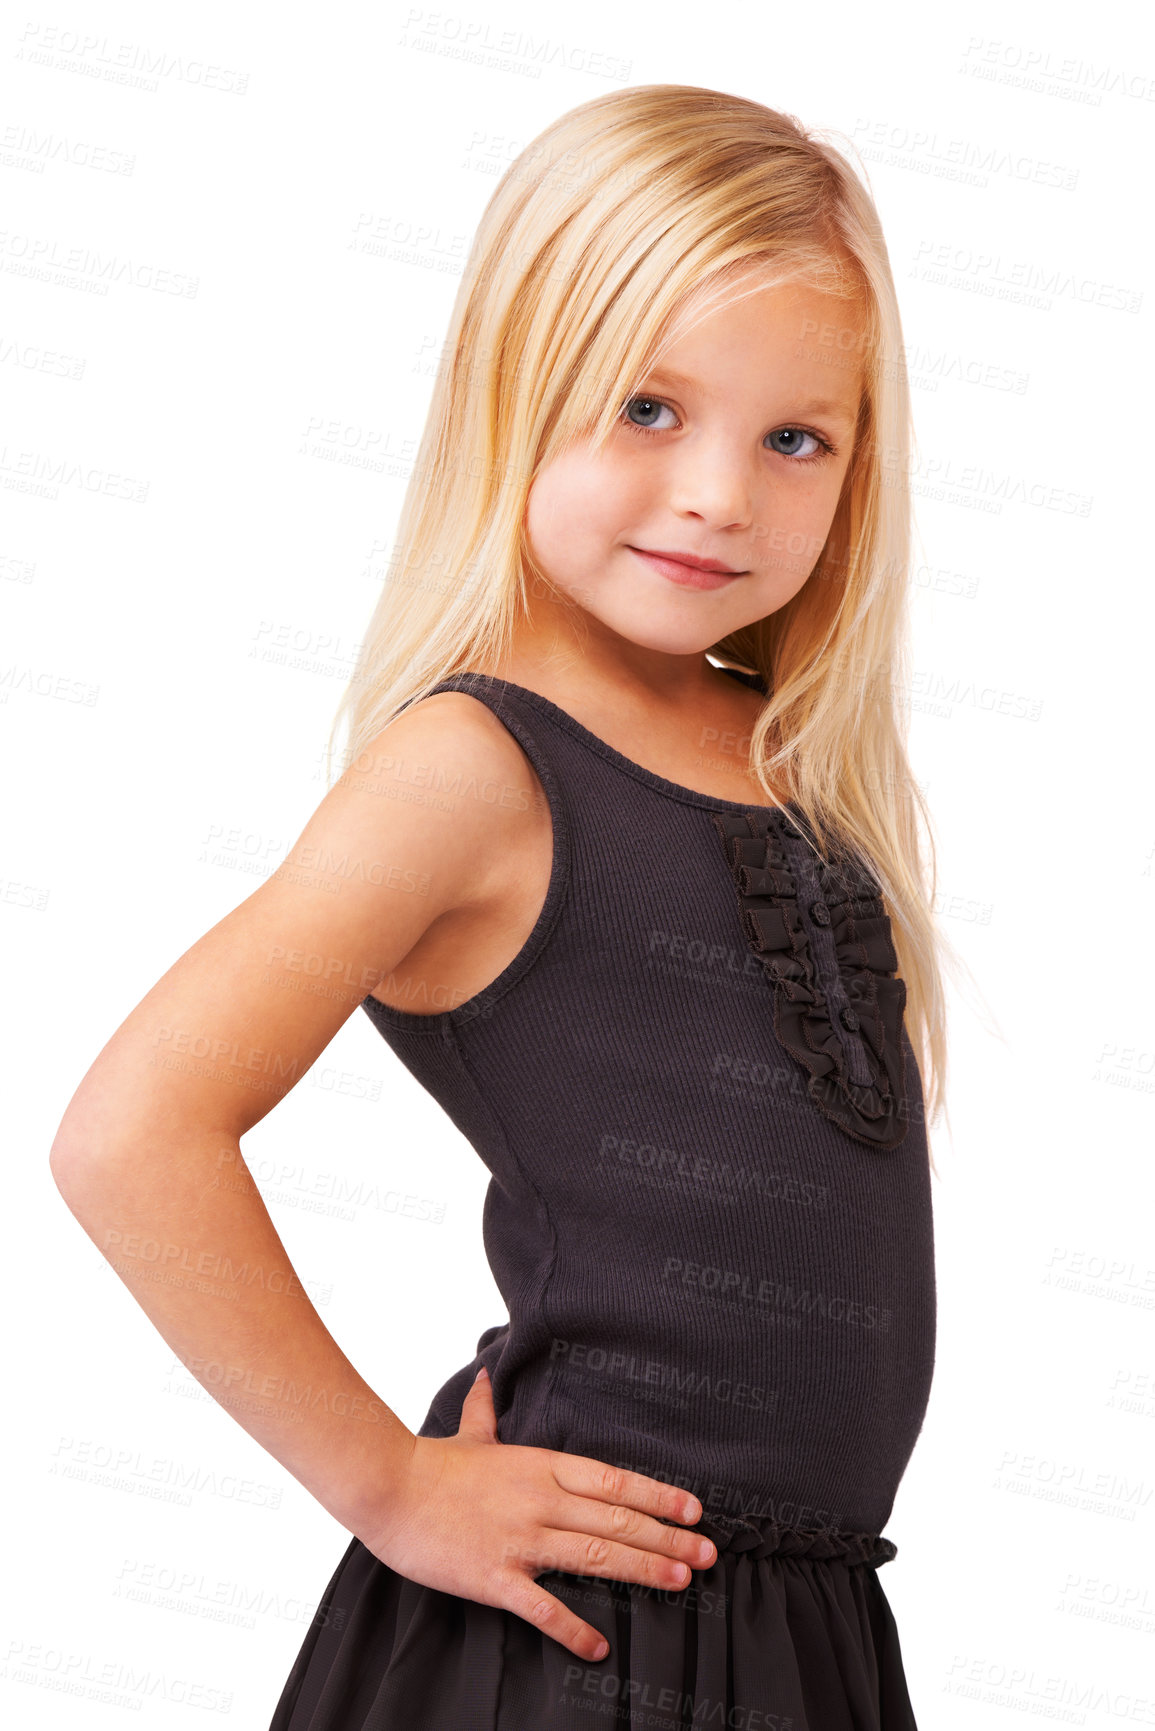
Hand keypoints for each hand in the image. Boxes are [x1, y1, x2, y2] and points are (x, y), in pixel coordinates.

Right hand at [360, 1367, 716, 1661]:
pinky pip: (541, 1607)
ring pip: (593, 1556)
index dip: (658, 1496)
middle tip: (708, 1555)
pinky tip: (599, 1647)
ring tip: (680, 1582)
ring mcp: (519, 1539)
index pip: (614, 1480)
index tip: (694, 1510)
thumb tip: (484, 1375)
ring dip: (642, 1569)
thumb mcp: (470, 1434)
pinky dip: (573, 1628)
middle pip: (616, 1520)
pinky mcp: (494, 1576)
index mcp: (540, 1466)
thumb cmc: (431, 1463)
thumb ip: (485, 1409)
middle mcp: (539, 1500)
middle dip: (668, 1537)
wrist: (387, 1487)